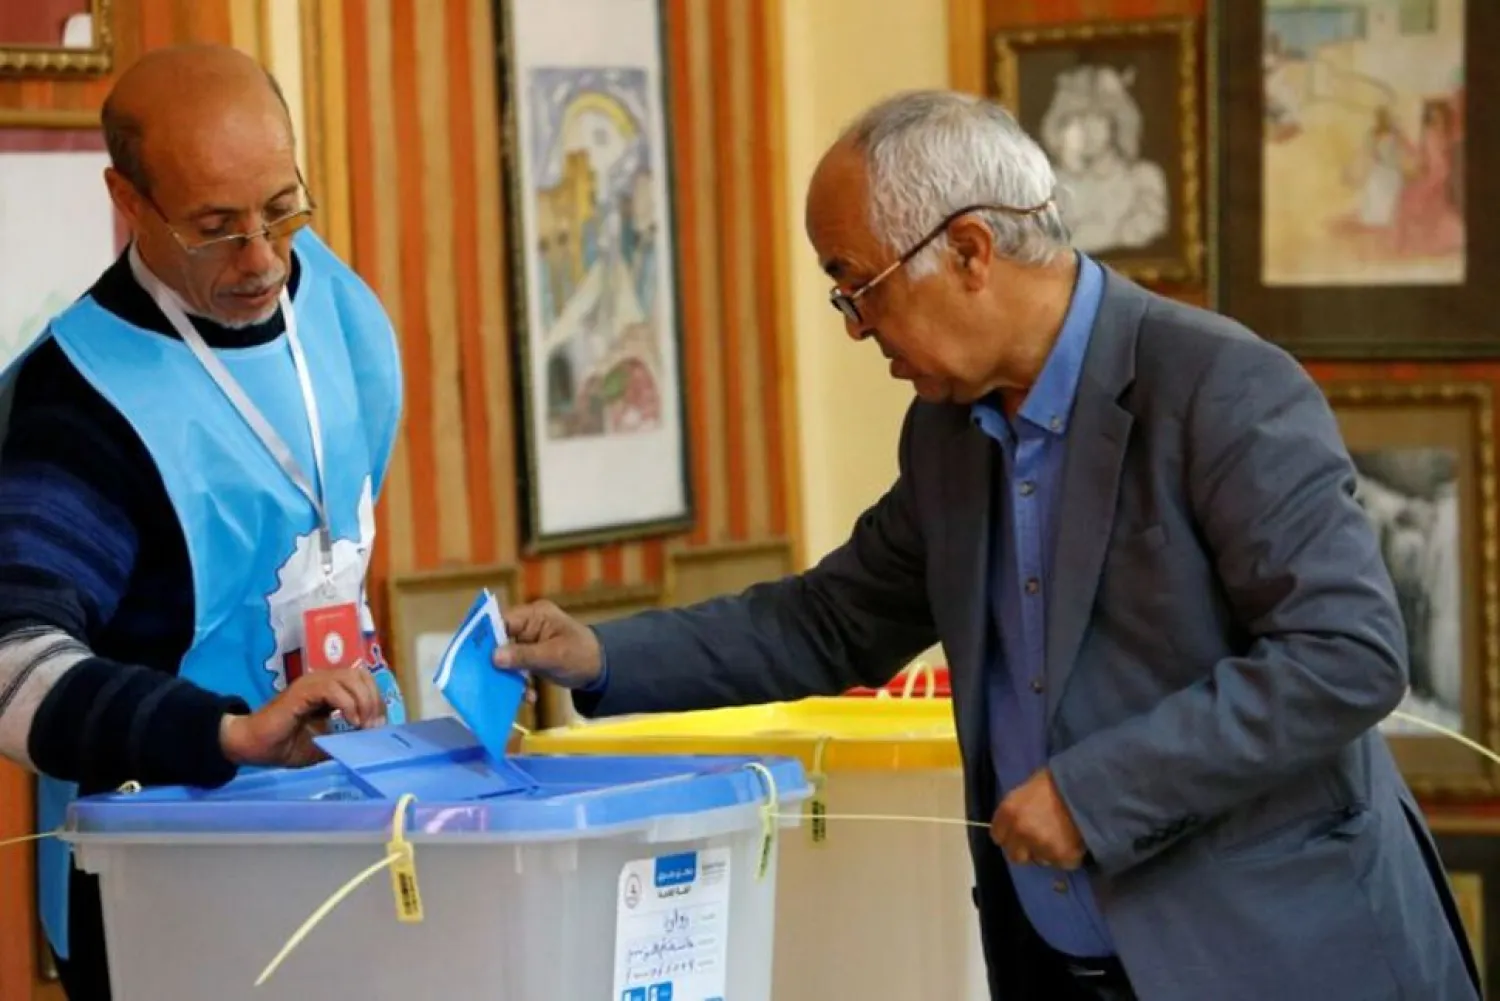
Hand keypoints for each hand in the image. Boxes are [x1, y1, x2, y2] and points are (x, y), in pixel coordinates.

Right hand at [219, 667, 384, 767]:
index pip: (363, 682)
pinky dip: (348, 704)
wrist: (253, 746)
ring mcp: (312, 684)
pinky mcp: (302, 691)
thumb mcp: (324, 745)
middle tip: (374, 725)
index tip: (379, 726)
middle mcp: (323, 681)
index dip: (376, 700)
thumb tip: (369, 741)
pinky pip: (333, 689)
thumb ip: (345, 739)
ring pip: (351, 677)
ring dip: (364, 700)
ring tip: (364, 724)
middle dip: (374, 699)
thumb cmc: (285, 746)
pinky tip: (351, 722)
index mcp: (329, 691)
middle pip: (361, 675)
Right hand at [492, 600, 602, 689]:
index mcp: (534, 615)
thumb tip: (495, 657)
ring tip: (515, 693)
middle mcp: (528, 626)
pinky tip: (529, 696)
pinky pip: (517, 669)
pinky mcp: (530, 658)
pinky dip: (520, 683)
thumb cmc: (581, 654)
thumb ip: (525, 655)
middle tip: (487, 680)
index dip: (485, 637)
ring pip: (507, 658)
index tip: (472, 656)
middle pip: (500, 640)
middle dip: (495, 662)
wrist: (601, 670)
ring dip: (509, 677)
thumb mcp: (554, 655)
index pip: (502, 621)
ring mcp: (528, 643)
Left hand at [990, 767, 1086, 868]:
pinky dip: (1068, 856)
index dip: (1010, 836)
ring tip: (1061, 836)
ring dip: (1047, 853)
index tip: (1019, 834)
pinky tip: (1074, 840)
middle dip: (1026, 850)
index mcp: (1008, 812)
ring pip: (1040, 860)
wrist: (1087, 786)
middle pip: (1015, 855)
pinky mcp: (1063, 857)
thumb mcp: (1027, 788)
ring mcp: (1041, 847)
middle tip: (1040, 840)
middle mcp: (1020, 833)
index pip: (998, 837)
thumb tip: (1013, 823)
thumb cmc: (1056, 781)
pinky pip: (1062, 863)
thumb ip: (1016, 810)